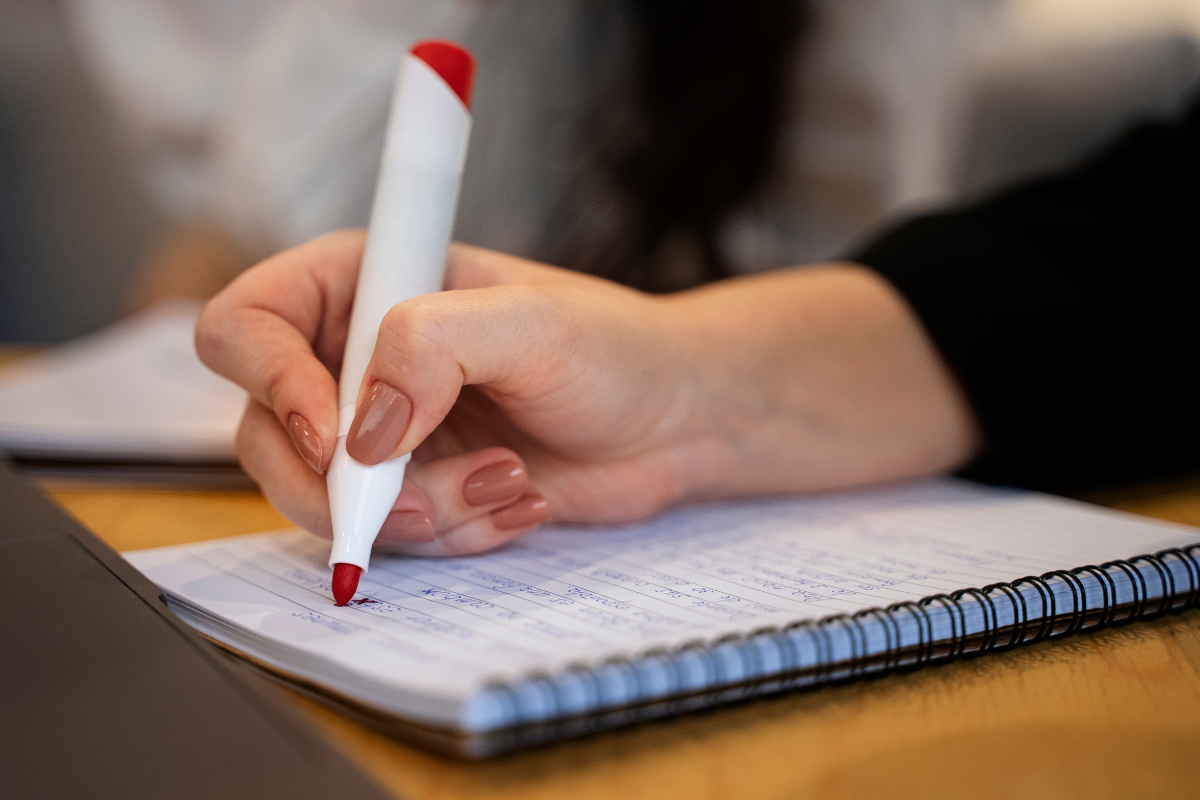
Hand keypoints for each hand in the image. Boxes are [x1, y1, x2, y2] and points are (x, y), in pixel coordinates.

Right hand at [196, 230, 979, 555]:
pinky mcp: (414, 490)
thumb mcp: (529, 324)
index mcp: (361, 283)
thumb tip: (359, 433)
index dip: (271, 386)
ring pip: (326, 502)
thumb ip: (430, 347)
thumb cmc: (612, 348)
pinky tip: (516, 501)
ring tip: (508, 481)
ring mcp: (380, 432)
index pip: (246, 325)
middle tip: (429, 495)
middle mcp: (353, 357)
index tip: (342, 438)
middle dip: (348, 486)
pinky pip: (388, 539)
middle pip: (265, 436)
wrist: (671, 420)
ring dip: (417, 515)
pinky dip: (450, 536)